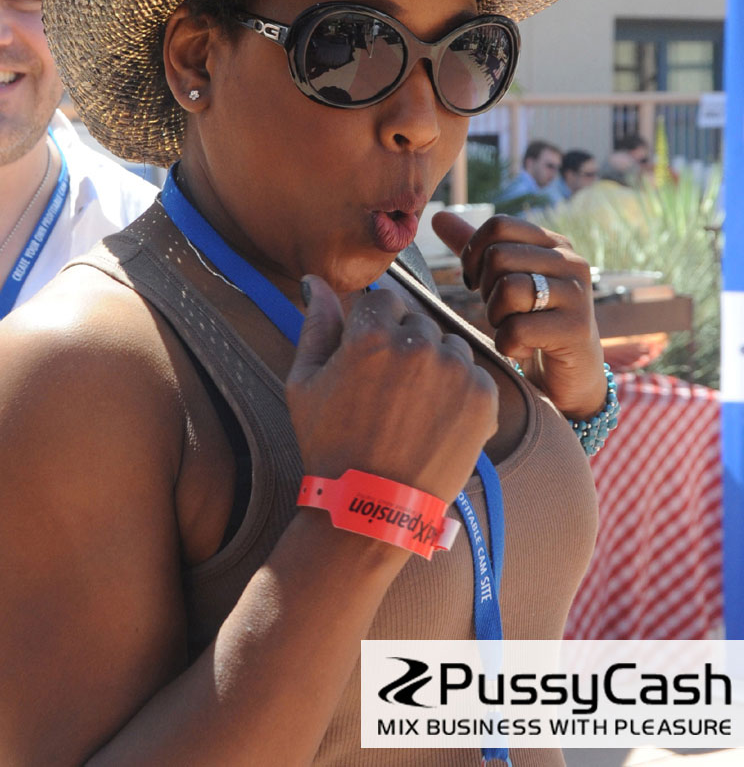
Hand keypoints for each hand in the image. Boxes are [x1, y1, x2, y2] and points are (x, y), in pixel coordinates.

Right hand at [286, 276, 497, 505]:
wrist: (372, 508)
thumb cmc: (330, 445)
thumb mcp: (304, 383)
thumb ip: (315, 324)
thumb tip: (314, 280)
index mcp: (370, 334)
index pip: (384, 300)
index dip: (375, 328)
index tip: (370, 362)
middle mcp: (417, 344)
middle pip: (418, 321)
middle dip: (406, 346)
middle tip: (390, 394)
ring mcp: (455, 370)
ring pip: (449, 346)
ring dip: (436, 366)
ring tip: (414, 410)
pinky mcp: (483, 396)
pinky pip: (474, 374)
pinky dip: (460, 392)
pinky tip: (436, 422)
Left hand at [432, 211, 605, 419]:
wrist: (570, 377)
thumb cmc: (531, 322)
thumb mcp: (502, 281)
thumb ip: (475, 249)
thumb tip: (439, 216)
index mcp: (554, 243)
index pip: (499, 225)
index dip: (473, 253)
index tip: (476, 281)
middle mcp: (571, 262)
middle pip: (498, 256)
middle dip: (485, 290)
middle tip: (501, 311)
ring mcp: (577, 294)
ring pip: (508, 289)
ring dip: (496, 317)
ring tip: (512, 327)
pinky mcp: (576, 329)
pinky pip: (517, 329)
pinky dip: (507, 345)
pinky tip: (523, 349)